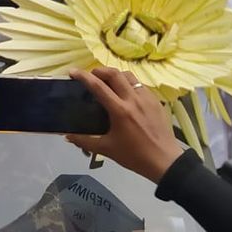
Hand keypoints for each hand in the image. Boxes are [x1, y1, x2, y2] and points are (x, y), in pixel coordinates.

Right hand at [64, 68, 183, 182]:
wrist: (164, 161)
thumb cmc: (134, 156)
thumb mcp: (106, 149)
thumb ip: (84, 141)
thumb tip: (67, 136)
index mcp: (119, 110)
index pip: (98, 86)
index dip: (83, 76)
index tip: (73, 72)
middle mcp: (133, 99)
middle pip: (114, 74)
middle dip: (100, 70)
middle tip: (91, 75)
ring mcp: (146, 98)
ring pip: (129, 76)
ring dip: (116, 75)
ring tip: (108, 81)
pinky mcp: (156, 101)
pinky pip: (140, 85)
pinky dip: (129, 84)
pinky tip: (126, 94)